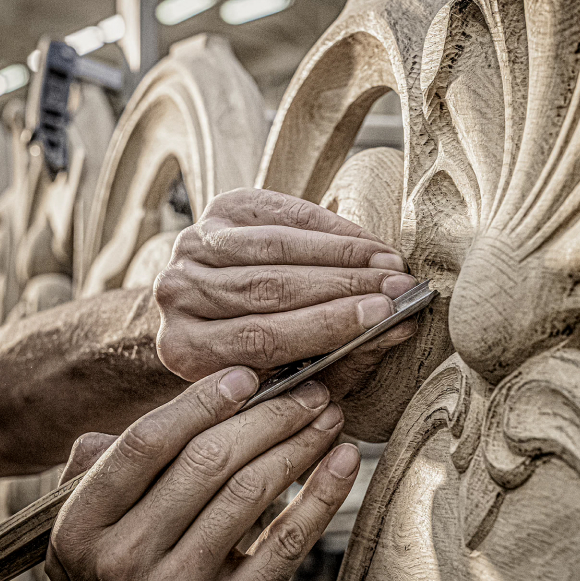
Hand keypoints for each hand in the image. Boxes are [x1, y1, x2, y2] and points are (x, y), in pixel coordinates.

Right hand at [47, 367, 357, 580]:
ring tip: (329, 417)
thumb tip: (144, 408)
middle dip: (270, 414)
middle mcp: (119, 562)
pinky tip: (343, 461)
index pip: (145, 443)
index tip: (246, 376)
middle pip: (207, 461)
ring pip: (251, 492)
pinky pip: (286, 540)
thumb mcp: (94, 535)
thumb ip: (104, 470)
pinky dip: (321, 494)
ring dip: (300, 443)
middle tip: (310, 390)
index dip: (200, 401)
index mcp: (81, 527)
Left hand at [155, 189, 417, 394]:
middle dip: (345, 286)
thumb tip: (400, 328)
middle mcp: (178, 296)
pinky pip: (282, 215)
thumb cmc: (265, 352)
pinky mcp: (219, 210)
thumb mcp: (298, 370)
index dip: (328, 325)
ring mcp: (193, 247)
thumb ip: (343, 355)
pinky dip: (330, 228)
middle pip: (270, 288)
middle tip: (398, 287)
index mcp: (188, 350)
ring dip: (342, 255)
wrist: (217, 308)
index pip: (264, 337)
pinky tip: (367, 243)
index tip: (385, 315)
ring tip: (389, 264)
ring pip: (276, 249)